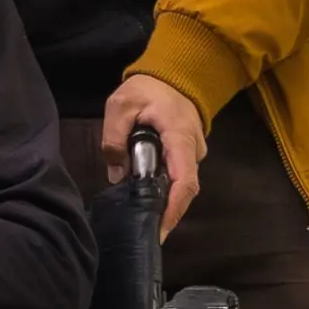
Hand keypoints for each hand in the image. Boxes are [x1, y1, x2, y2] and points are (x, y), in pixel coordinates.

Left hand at [102, 74, 207, 236]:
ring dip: (165, 202)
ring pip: (182, 184)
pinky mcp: (187, 154)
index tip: (160, 229)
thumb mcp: (120, 106)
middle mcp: (194, 149)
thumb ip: (114, 138)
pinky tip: (147, 199)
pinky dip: (165, 189)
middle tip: (146, 233)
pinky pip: (178, 176)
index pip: (184, 180)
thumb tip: (116, 174)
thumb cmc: (147, 88)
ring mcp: (193, 152)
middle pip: (185, 189)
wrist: (173, 74)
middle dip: (168, 213)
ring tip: (143, 220)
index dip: (174, 208)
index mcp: (180, 137)